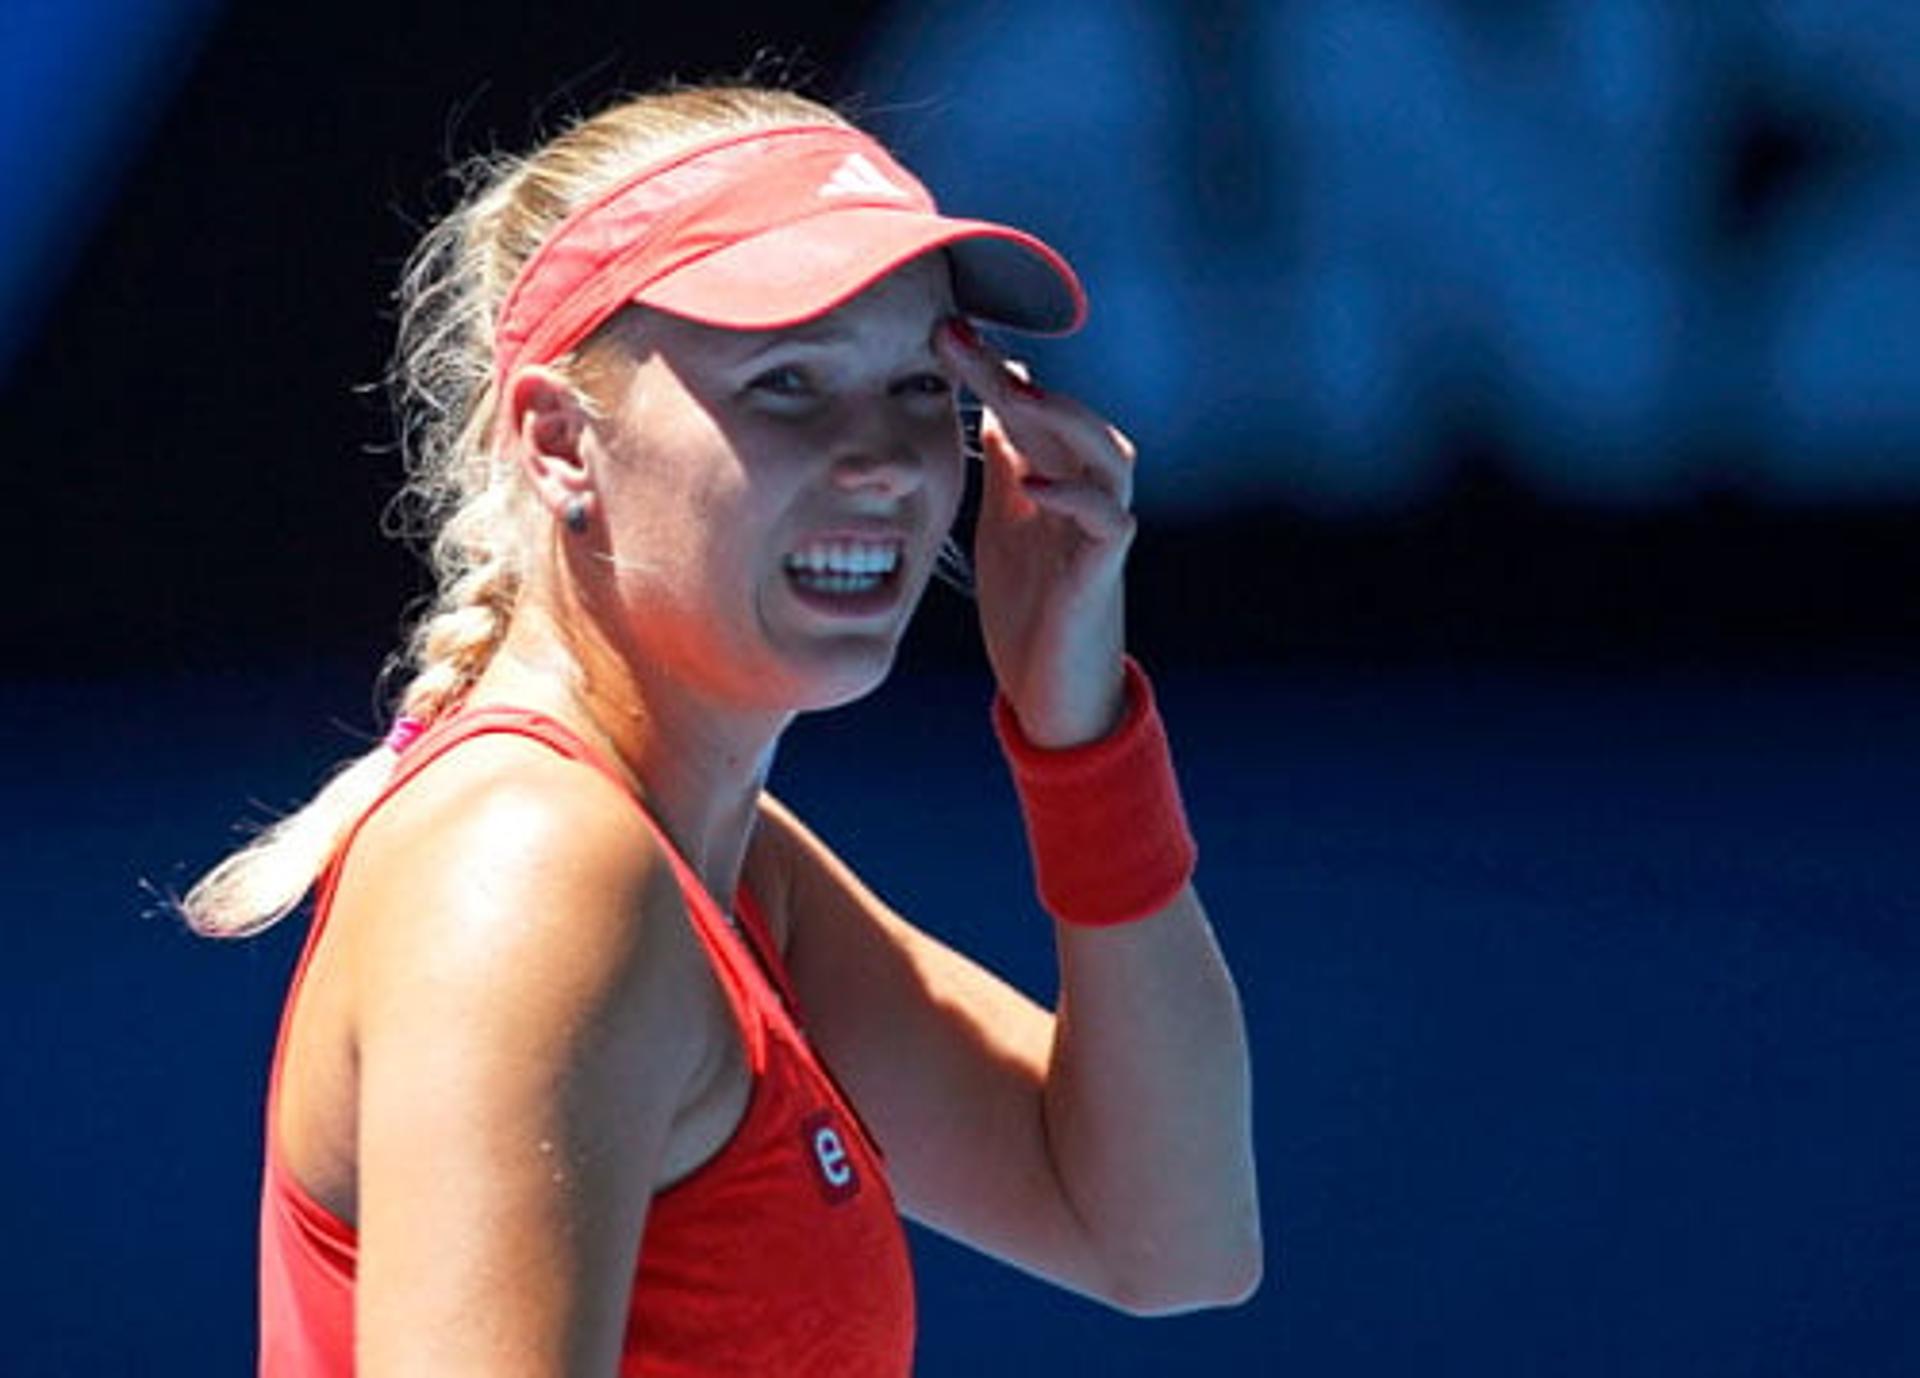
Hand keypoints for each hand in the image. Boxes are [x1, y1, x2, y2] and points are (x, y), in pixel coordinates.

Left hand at [936, 318, 1137, 748]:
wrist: (1051, 687)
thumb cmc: (1031, 606)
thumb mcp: (1002, 523)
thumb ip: (1002, 467)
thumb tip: (993, 404)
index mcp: (1055, 476)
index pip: (1026, 407)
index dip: (988, 368)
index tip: (939, 330)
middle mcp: (1086, 491)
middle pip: (1061, 416)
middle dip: (1013, 376)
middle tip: (957, 339)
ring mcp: (1100, 527)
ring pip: (1107, 453)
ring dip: (1064, 419)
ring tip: (1019, 394)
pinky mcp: (1104, 568)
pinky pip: (1107, 519)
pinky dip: (1075, 496)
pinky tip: (1035, 482)